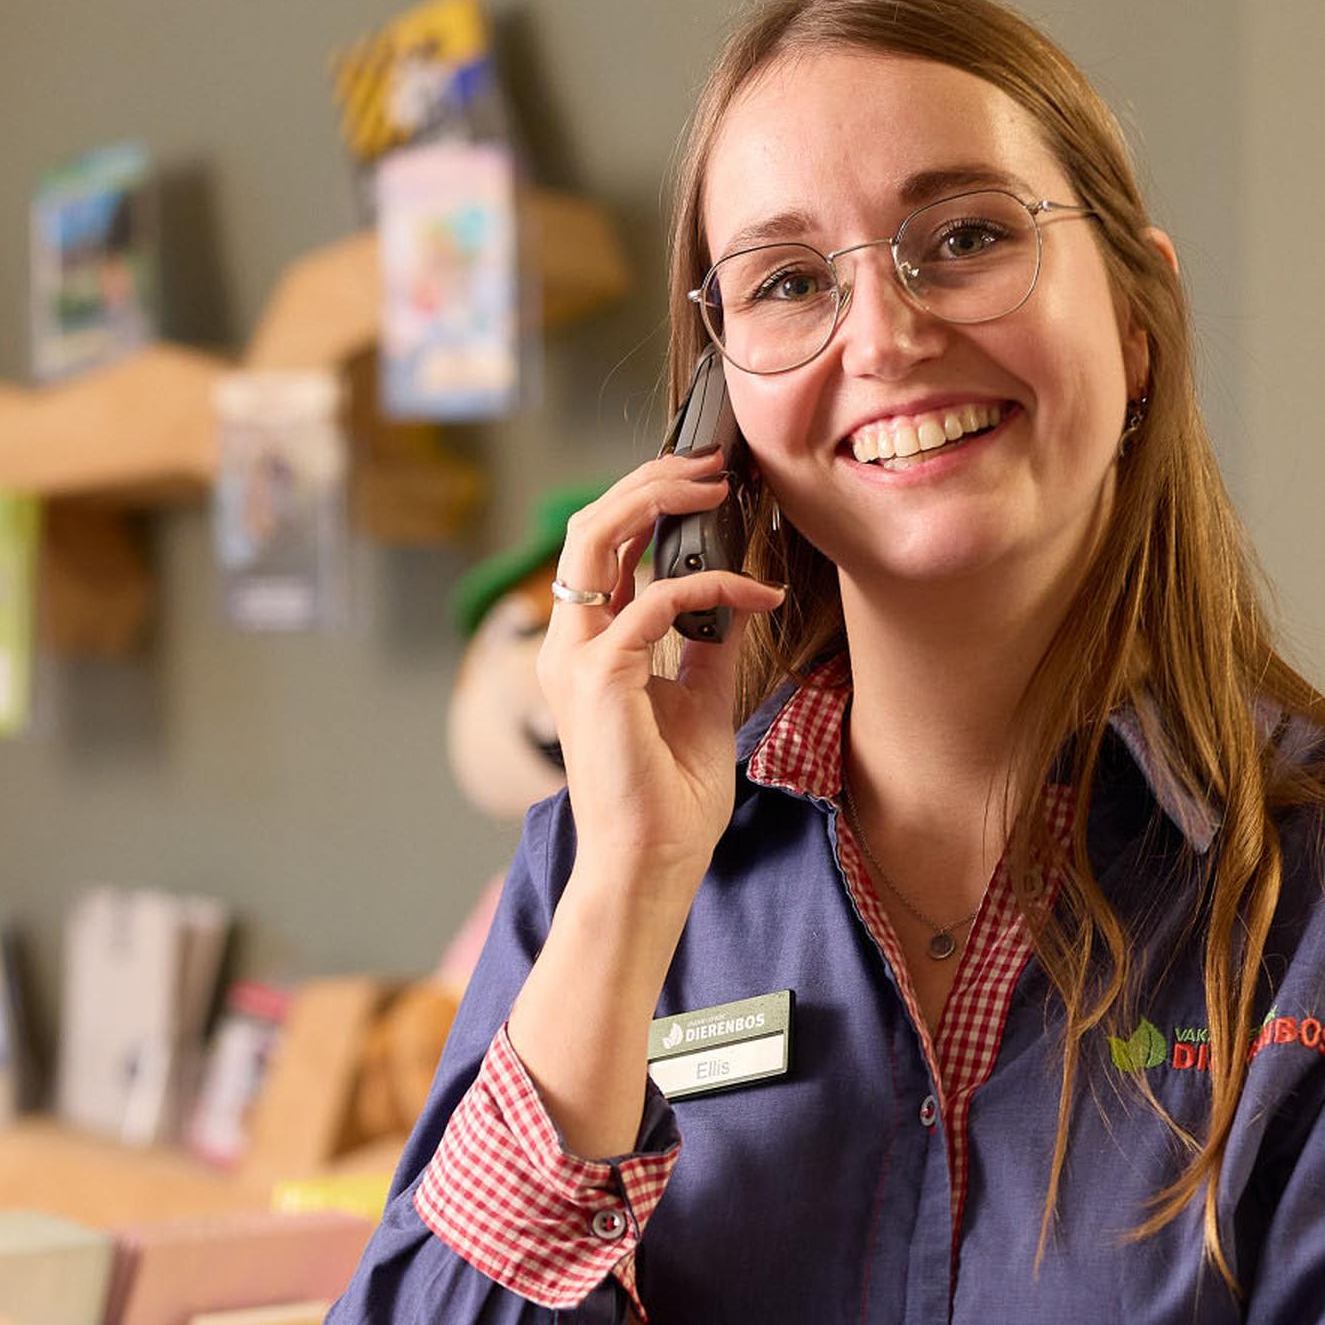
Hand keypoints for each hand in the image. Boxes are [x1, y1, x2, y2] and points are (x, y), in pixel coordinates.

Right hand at [539, 453, 789, 892]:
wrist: (654, 860)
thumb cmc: (670, 796)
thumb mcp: (699, 700)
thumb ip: (703, 643)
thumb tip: (733, 597)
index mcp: (583, 649)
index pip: (598, 547)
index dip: (645, 502)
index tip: (705, 483)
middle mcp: (568, 645)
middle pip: (587, 525)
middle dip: (651, 481)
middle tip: (714, 464)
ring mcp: (576, 658)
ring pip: (596, 537)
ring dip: (660, 500)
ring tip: (720, 487)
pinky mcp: (601, 677)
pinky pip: (656, 601)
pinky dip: (711, 586)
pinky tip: (756, 595)